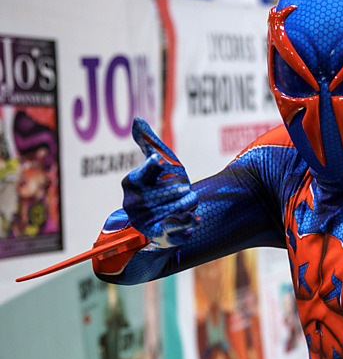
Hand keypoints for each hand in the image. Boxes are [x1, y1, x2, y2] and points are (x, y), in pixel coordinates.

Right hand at [121, 118, 196, 247]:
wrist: (171, 214)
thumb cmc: (164, 183)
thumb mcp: (161, 162)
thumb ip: (149, 143)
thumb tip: (137, 121)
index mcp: (132, 183)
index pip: (143, 173)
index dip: (151, 168)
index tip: (159, 161)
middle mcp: (134, 204)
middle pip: (167, 193)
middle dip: (180, 190)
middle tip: (185, 189)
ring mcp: (145, 222)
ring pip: (177, 210)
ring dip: (187, 205)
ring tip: (190, 201)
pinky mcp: (159, 237)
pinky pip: (175, 231)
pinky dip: (187, 225)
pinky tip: (195, 219)